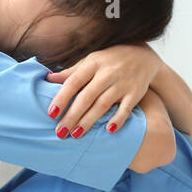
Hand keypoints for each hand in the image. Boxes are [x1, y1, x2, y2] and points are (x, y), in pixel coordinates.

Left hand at [45, 44, 162, 137]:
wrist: (144, 56)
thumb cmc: (111, 60)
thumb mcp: (91, 60)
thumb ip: (72, 71)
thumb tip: (47, 78)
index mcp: (93, 64)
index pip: (74, 82)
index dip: (62, 98)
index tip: (51, 114)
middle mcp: (107, 73)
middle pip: (86, 97)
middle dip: (72, 116)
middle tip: (60, 132)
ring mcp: (122, 84)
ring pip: (103, 104)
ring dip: (89, 120)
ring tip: (76, 135)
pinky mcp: (135, 93)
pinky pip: (126, 108)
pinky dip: (118, 119)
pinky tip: (109, 130)